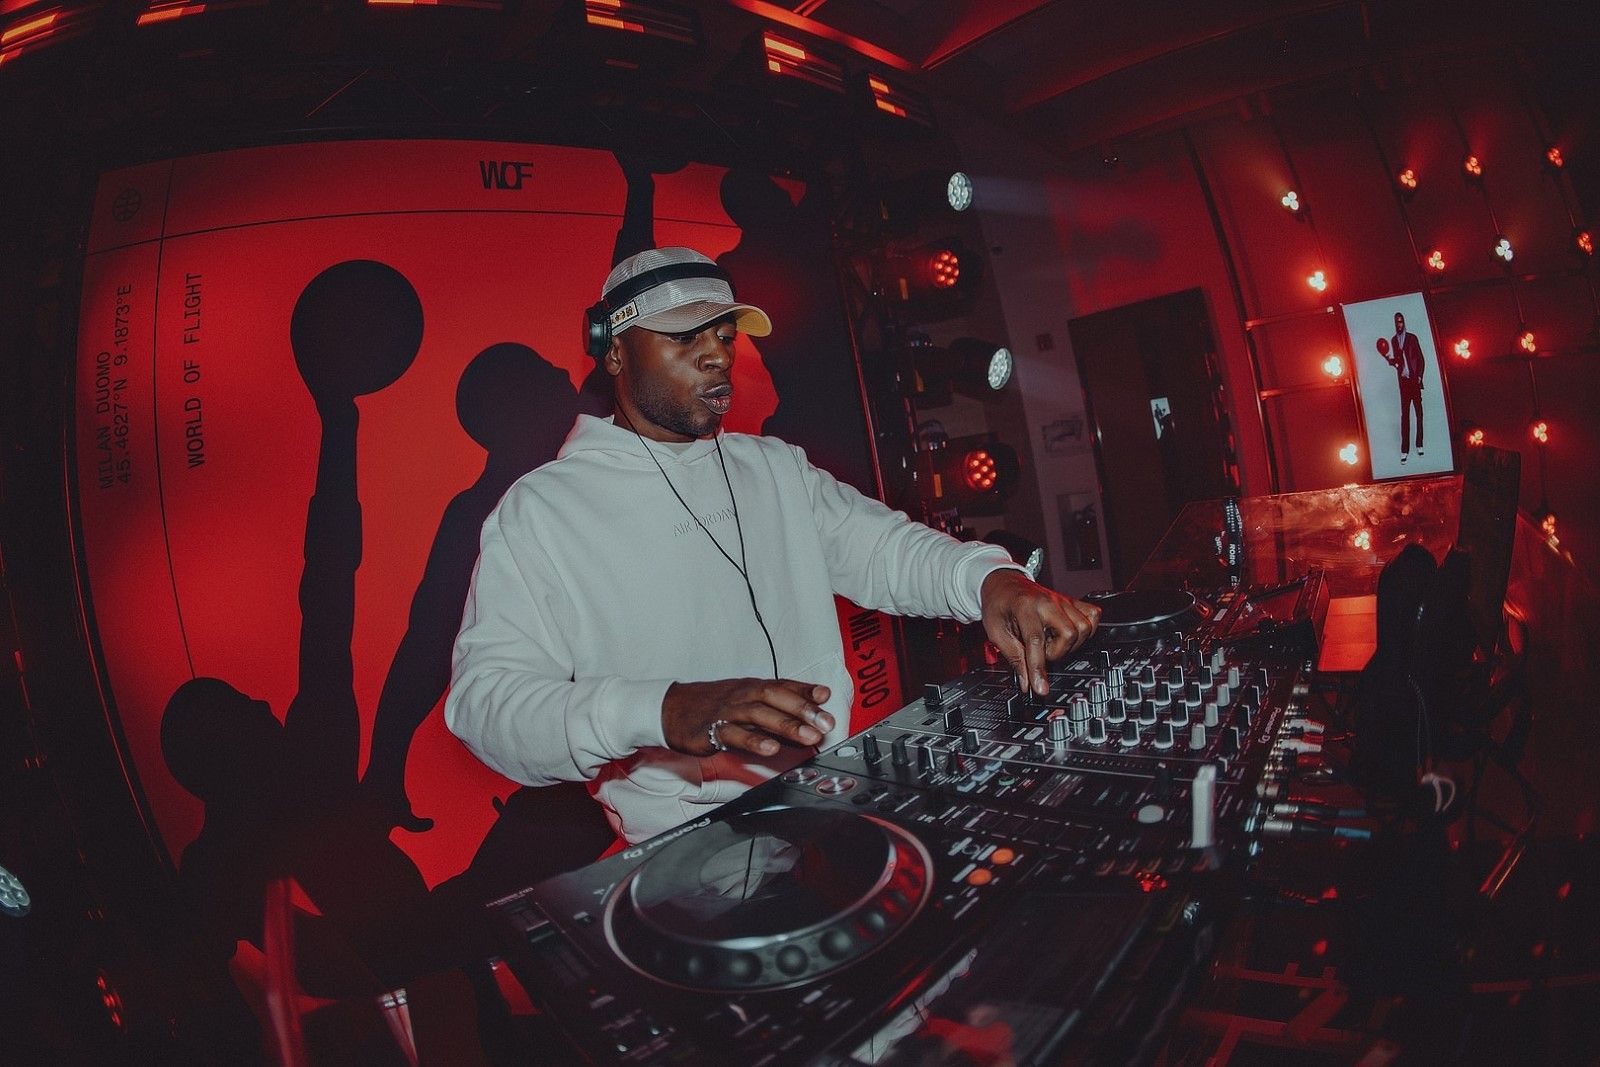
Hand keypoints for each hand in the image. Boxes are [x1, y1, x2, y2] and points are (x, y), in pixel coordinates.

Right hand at [662, 679, 834, 757]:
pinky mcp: (713, 730)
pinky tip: (771, 748)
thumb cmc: (713, 706)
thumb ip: (777, 714)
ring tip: (809, 736)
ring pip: (760, 714)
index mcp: (752, 687)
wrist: (670, 709)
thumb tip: (808, 725)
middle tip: (826, 722)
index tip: (826, 696)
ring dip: (787, 725)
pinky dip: (754, 740)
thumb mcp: (746, 704)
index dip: (805, 690)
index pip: (783, 685)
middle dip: (804, 709)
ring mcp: (728, 711)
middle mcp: (743, 695)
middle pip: (776, 696)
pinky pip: (735, 735)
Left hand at [980, 569, 1100, 696]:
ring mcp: (1062, 600)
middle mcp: (1047, 601)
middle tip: (1041, 651)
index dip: (1038, 668)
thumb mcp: (995, 632)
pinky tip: (1069, 633)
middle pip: (1069, 633)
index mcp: (1024, 607)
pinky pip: (1093, 615)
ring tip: (1053, 641)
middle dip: (1056, 652)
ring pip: (1084, 627)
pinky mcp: (1071, 601)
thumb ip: (1013, 657)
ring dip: (1071, 643)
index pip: (1036, 641)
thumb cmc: (998, 605)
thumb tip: (1026, 682)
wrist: (1003, 584)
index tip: (1040, 688)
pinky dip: (1086, 629)